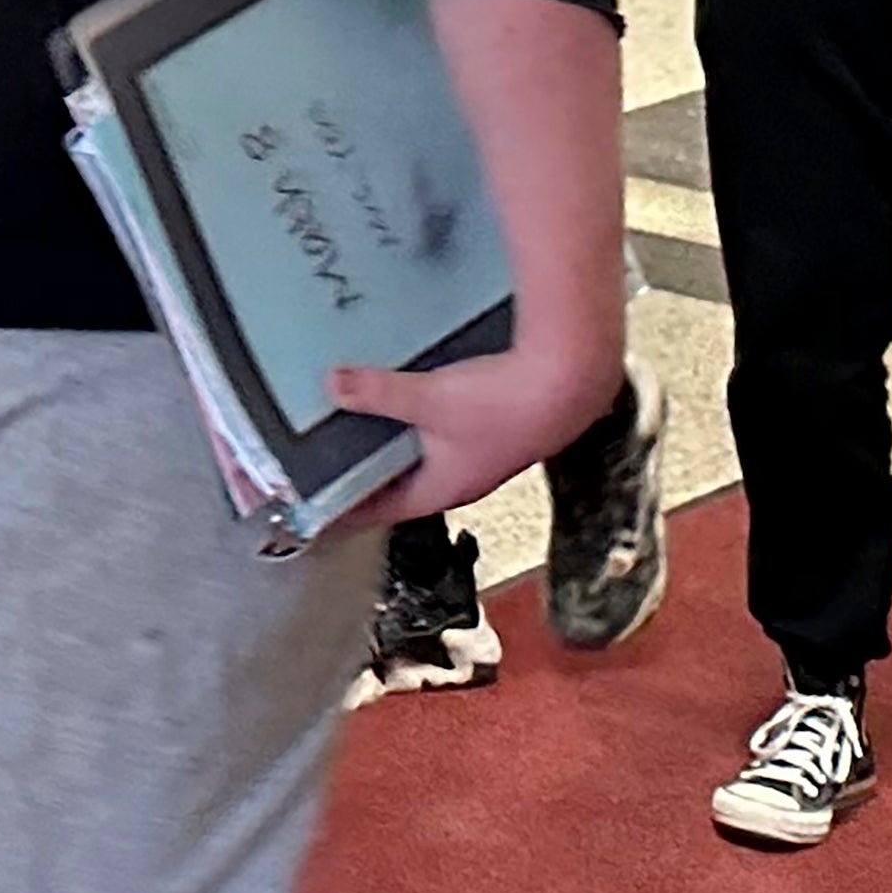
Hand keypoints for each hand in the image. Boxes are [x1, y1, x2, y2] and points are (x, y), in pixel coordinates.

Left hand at [332, 337, 620, 530]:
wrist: (570, 381)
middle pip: (406, 486)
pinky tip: (417, 401)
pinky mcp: (499, 428)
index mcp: (443, 488)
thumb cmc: (504, 403)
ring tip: (368, 432)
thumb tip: (332, 386)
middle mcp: (465, 479)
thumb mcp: (428, 398)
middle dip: (371, 478)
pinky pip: (450, 435)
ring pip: (431, 460)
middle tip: (333, 466)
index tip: (321, 512)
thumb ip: (377, 393)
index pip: (385, 511)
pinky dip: (425, 425)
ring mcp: (484, 455)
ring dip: (400, 450)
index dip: (351, 510)